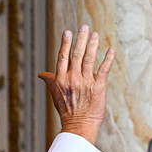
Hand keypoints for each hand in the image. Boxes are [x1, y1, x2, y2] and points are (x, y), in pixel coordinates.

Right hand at [38, 26, 114, 143]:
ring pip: (89, 59)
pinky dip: (107, 59)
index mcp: (61, 79)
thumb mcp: (55, 94)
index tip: (68, 32)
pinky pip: (103, 70)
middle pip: (77, 54)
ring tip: (95, 34)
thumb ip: (50, 80)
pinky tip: (111, 50)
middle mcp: (73, 78)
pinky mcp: (98, 87)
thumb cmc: (67, 110)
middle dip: (81, 39)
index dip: (66, 43)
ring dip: (93, 45)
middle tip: (84, 26)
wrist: (78, 125)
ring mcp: (86, 82)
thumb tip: (41, 74)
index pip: (63, 56)